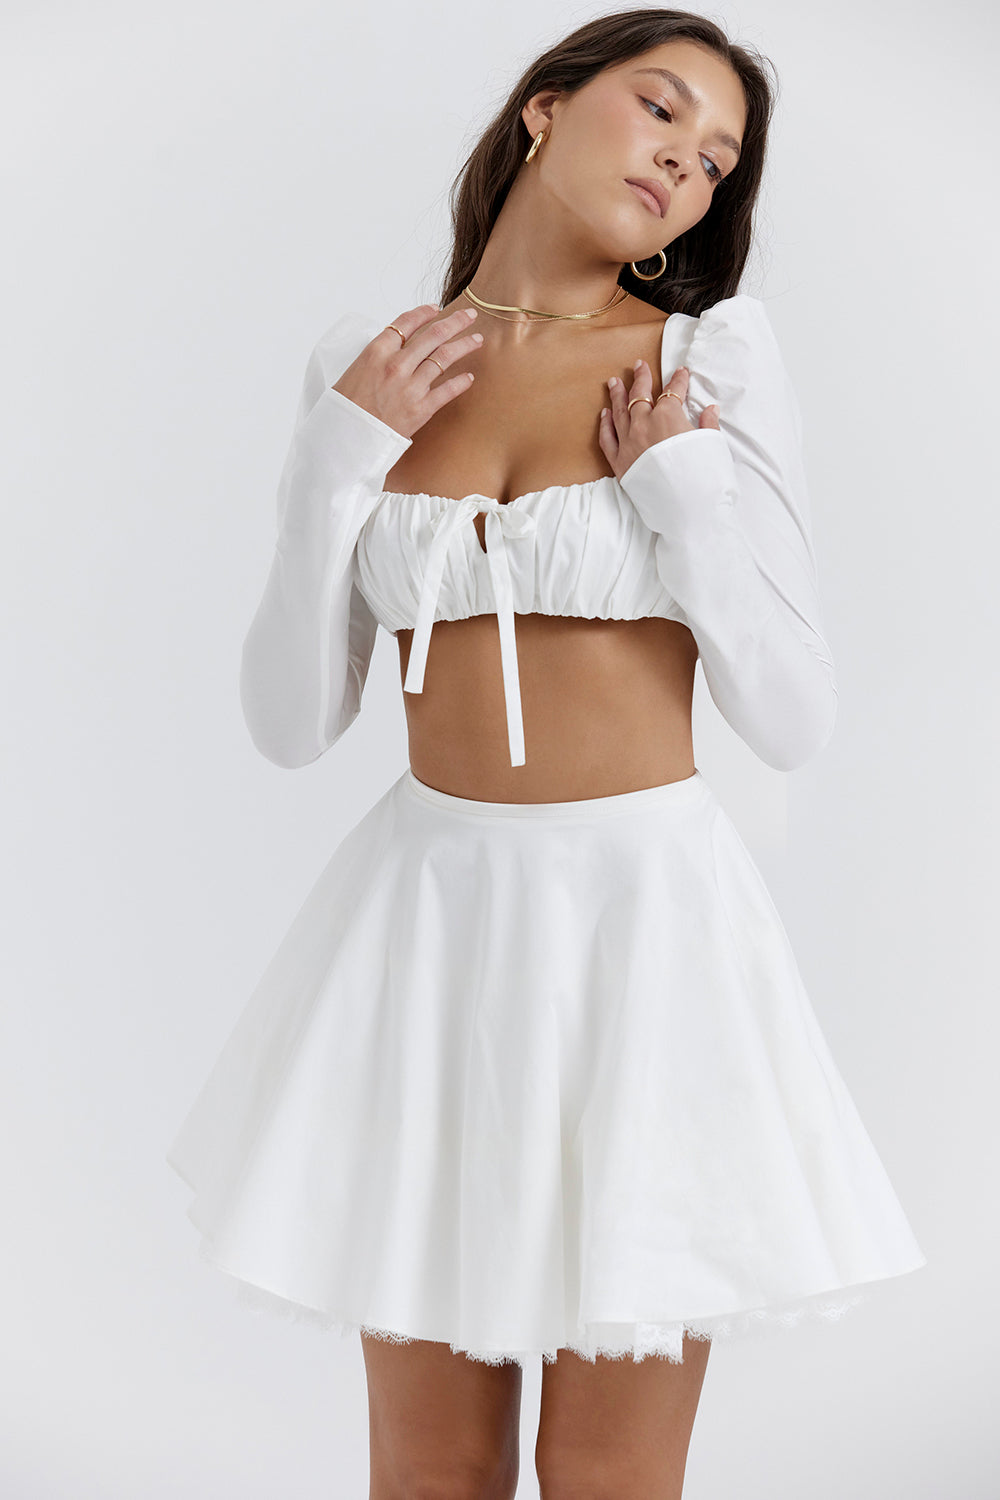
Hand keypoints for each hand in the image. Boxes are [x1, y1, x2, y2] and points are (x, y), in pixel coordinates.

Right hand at [331, 303, 483, 439]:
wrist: (347, 438)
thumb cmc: (346, 407)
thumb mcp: (355, 370)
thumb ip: (379, 356)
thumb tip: (397, 348)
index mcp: (377, 352)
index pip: (407, 323)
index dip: (424, 313)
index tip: (436, 309)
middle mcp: (396, 365)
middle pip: (433, 335)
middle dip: (455, 323)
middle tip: (469, 316)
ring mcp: (410, 387)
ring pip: (444, 358)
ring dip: (464, 346)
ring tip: (477, 340)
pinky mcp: (421, 409)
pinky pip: (447, 390)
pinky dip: (461, 382)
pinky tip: (469, 377)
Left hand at [598, 360, 720, 479]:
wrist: (685, 507)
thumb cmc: (703, 476)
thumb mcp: (711, 446)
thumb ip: (708, 426)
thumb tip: (710, 410)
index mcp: (668, 417)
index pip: (673, 392)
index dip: (678, 381)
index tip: (681, 373)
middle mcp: (644, 424)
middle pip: (640, 395)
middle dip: (640, 378)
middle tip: (638, 365)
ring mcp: (628, 442)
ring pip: (619, 412)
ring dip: (617, 395)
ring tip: (614, 382)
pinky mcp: (619, 462)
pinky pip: (607, 438)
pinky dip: (605, 424)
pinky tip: (604, 414)